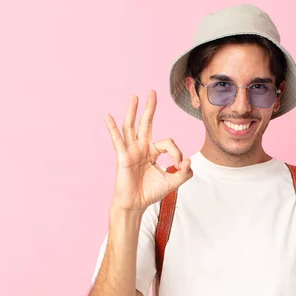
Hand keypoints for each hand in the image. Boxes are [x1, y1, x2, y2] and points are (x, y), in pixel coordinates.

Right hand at [106, 90, 192, 210]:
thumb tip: (188, 160)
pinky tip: (108, 116)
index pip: (168, 143)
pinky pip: (117, 140)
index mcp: (153, 152)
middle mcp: (142, 148)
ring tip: (134, 97)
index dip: (176, 152)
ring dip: (132, 112)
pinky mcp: (123, 157)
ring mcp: (131, 151)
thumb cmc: (150, 192)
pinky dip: (112, 128)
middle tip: (152, 92)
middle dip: (150, 108)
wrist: (136, 204)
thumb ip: (184, 173)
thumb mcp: (173, 182)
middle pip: (146, 123)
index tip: (179, 165)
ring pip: (131, 127)